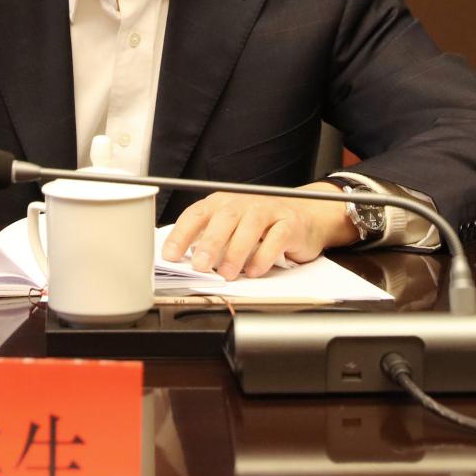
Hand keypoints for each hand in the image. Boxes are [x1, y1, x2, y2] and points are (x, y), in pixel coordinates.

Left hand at [160, 183, 356, 279]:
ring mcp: (268, 210)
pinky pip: (276, 237)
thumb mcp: (232, 230)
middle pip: (224, 217)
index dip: (182, 233)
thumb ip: (212, 242)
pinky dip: (264, 255)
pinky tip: (255, 270)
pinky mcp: (289, 223)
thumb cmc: (262, 227)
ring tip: (228, 273)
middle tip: (200, 266)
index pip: (197, 214)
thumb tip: (186, 263)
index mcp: (223, 203)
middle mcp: (244, 202)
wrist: (306, 217)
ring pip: (250, 225)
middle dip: (209, 242)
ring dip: (236, 251)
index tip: (170, 255)